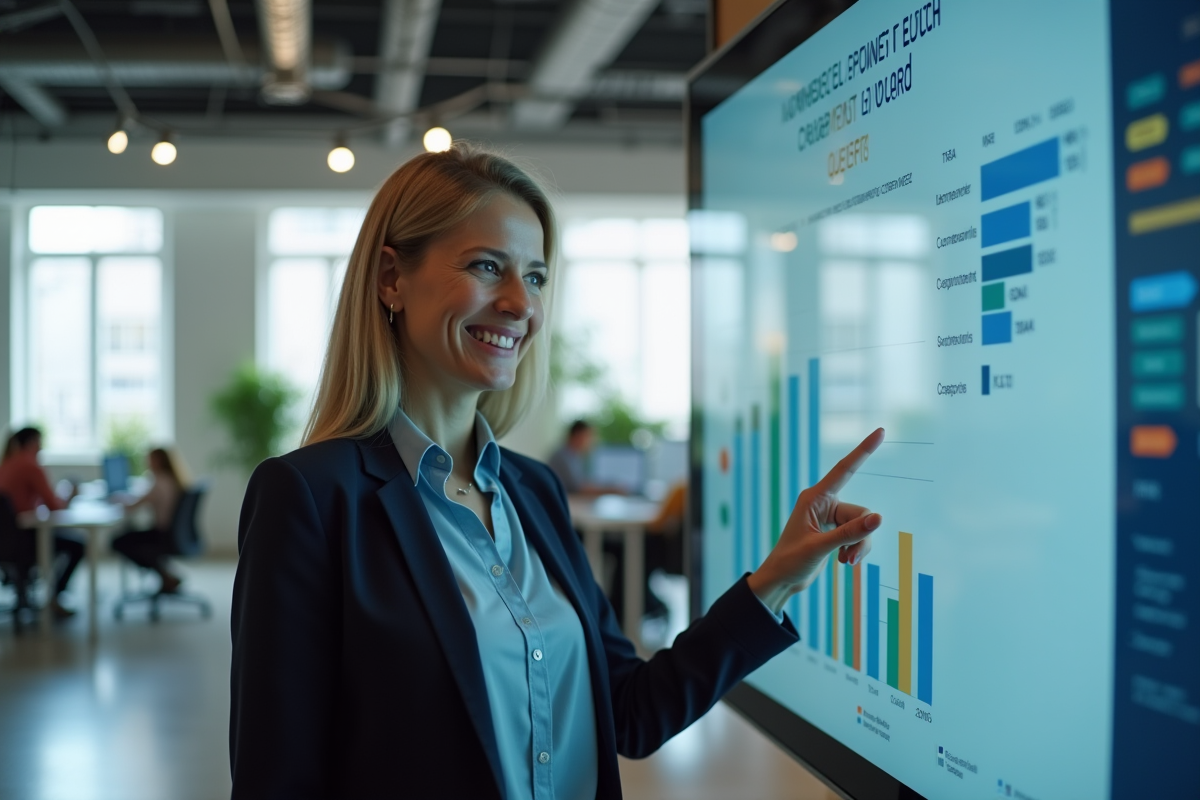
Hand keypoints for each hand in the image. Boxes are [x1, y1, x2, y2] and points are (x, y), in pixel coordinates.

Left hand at [747, 428, 884, 613]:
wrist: (781, 581)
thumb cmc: (791, 561)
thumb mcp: (820, 547)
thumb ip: (850, 533)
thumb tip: (879, 519)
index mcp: (814, 498)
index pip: (844, 469)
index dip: (863, 451)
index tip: (880, 432)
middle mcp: (823, 503)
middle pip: (861, 512)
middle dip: (860, 536)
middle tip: (848, 557)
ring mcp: (830, 518)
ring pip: (862, 526)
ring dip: (858, 546)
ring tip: (845, 562)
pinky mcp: (835, 531)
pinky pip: (858, 535)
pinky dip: (855, 550)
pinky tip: (842, 561)